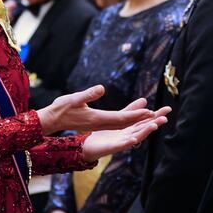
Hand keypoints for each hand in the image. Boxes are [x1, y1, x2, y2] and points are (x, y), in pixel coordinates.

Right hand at [38, 86, 168, 134]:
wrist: (52, 120)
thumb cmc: (61, 108)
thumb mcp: (73, 98)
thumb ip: (88, 94)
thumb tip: (102, 88)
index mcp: (97, 118)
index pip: (121, 118)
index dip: (136, 115)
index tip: (150, 112)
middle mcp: (101, 123)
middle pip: (126, 123)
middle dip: (143, 120)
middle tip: (160, 116)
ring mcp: (99, 124)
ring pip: (123, 124)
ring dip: (138, 120)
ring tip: (152, 116)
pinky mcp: (97, 122)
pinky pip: (117, 122)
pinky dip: (128, 118)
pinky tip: (133, 115)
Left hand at [81, 114, 166, 162]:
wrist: (89, 145)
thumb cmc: (105, 134)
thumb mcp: (119, 118)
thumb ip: (130, 110)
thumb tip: (145, 100)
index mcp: (131, 129)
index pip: (146, 121)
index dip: (157, 115)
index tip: (168, 109)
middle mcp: (128, 136)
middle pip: (143, 129)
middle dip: (155, 124)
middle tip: (165, 118)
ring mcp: (120, 143)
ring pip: (135, 137)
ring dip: (145, 132)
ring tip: (154, 126)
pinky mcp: (110, 148)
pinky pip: (120, 145)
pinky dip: (128, 142)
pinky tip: (134, 139)